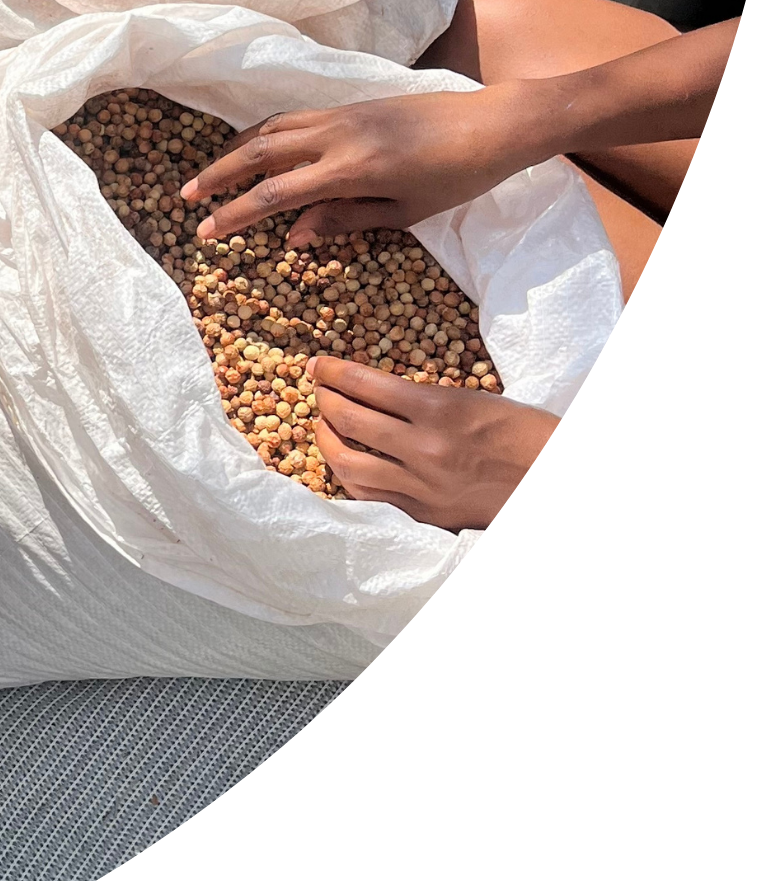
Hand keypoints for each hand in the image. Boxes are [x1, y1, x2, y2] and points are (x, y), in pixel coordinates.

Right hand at [180, 85, 549, 248]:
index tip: (204, 231)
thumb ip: (344, 220)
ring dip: (234, 149)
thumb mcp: (404, 211)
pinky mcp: (349, 106)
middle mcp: (335, 136)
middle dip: (218, 175)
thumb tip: (291, 234)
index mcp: (349, 169)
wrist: (493, 124)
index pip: (274, 194)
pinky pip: (291, 117)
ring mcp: (340, 115)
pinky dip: (262, 131)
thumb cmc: (457, 177)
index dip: (234, 213)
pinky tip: (253, 145)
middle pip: (258, 152)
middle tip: (186, 196)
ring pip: (270, 128)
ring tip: (210, 170)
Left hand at [306, 356, 555, 528]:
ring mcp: (422, 486)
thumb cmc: (522, 433)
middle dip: (325, 400)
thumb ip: (422, 401)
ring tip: (324, 428)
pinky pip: (370, 497)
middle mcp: (424, 447)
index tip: (317, 365)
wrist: (563, 481)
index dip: (333, 372)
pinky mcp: (426, 515)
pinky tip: (344, 466)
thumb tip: (373, 394)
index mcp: (438, 409)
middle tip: (319, 392)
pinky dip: (349, 479)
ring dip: (328, 441)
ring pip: (349, 464)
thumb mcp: (472, 400)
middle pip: (349, 420)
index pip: (364, 384)